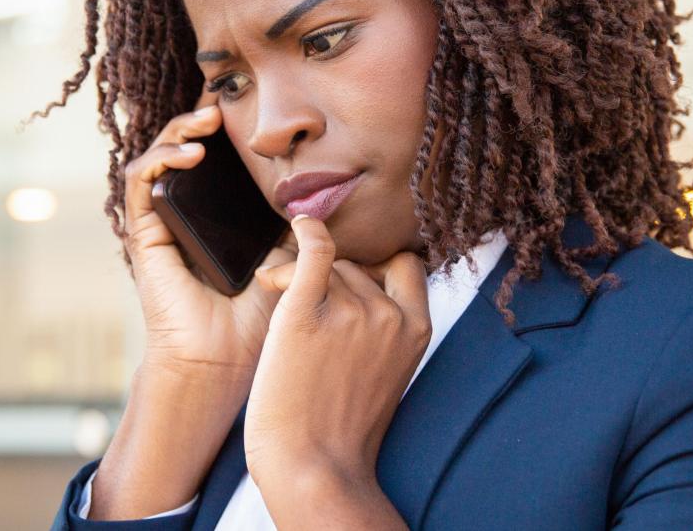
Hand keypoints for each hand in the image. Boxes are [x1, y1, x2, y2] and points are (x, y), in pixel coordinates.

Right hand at [121, 94, 296, 392]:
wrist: (225, 362)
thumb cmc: (260, 317)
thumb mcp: (292, 255)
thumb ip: (302, 220)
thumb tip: (331, 185)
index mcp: (220, 215)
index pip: (218, 157)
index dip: (228, 127)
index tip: (252, 102)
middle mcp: (187, 213)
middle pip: (186, 147)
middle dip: (201, 116)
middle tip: (224, 98)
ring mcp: (162, 222)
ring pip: (159, 156)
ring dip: (179, 128)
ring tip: (208, 118)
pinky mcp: (143, 234)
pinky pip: (140, 182)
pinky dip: (161, 159)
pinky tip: (190, 153)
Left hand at [244, 214, 431, 494]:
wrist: (312, 467)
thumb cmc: (339, 428)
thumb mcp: (387, 374)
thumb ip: (384, 331)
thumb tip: (356, 285)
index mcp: (417, 330)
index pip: (405, 267)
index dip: (378, 268)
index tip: (351, 281)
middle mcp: (389, 315)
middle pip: (355, 268)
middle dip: (327, 280)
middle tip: (297, 304)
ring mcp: (351, 312)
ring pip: (326, 266)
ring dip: (298, 275)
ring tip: (275, 298)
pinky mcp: (306, 313)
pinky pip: (313, 251)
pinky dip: (306, 232)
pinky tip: (297, 225)